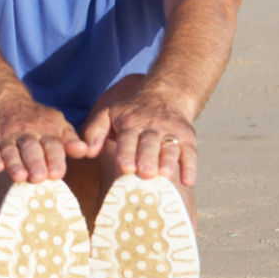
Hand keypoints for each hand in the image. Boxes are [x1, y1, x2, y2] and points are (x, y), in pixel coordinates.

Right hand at [0, 88, 88, 183]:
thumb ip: (70, 140)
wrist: (3, 100)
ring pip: (10, 151)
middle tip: (39, 178)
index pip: (52, 145)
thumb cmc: (36, 120)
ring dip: (14, 163)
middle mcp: (26, 133)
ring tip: (19, 177)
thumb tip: (86, 151)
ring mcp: (6, 137)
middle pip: (31, 149)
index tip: (57, 173)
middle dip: (35, 163)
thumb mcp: (57, 124)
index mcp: (46, 130)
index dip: (55, 159)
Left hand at [82, 88, 196, 185]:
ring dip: (168, 161)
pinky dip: (190, 167)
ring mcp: (171, 132)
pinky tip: (188, 181)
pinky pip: (191, 152)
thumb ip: (95, 132)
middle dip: (147, 158)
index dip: (126, 153)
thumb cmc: (130, 113)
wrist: (165, 96)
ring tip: (164, 175)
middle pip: (150, 144)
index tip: (124, 168)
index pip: (128, 138)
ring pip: (170, 148)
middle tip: (144, 173)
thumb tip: (87, 152)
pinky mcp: (188, 138)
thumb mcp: (108, 114)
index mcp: (131, 122)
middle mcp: (152, 127)